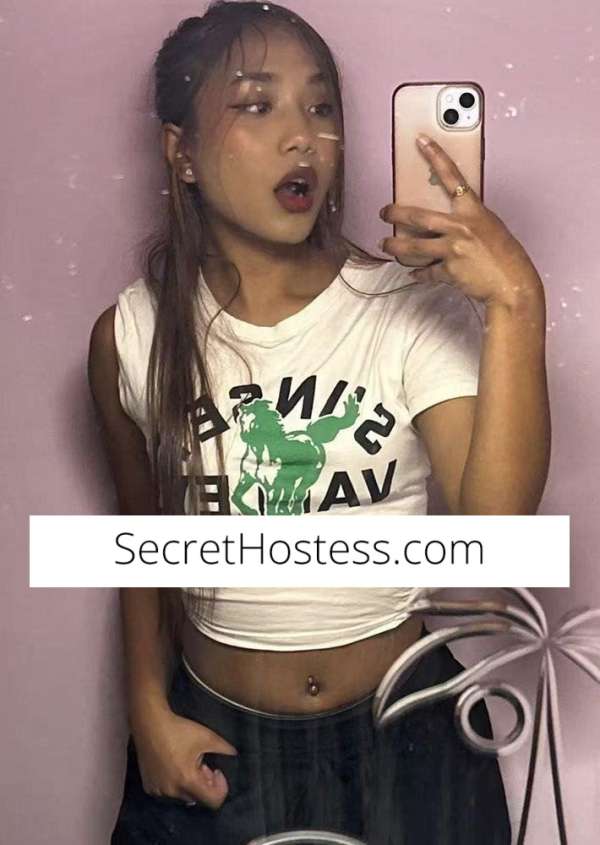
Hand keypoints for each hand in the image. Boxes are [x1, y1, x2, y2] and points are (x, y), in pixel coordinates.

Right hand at [132, 707, 238, 810]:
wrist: (149, 723)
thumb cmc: (179, 730)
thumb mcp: (207, 736)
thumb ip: (224, 748)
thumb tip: (235, 754)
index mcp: (187, 781)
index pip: (212, 801)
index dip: (220, 788)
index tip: (217, 772)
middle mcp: (172, 791)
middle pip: (198, 798)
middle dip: (206, 784)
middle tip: (205, 766)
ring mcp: (158, 791)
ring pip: (183, 797)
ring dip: (191, 785)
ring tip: (190, 764)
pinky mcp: (149, 787)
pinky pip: (169, 793)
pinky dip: (176, 785)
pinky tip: (176, 767)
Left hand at [379, 134, 543, 309]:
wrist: (512, 285)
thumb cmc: (507, 257)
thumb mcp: (490, 228)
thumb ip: (468, 222)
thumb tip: (449, 225)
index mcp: (473, 211)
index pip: (452, 177)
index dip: (436, 156)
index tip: (421, 141)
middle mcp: (460, 227)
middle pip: (418, 216)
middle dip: (395, 213)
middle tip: (384, 212)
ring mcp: (452, 250)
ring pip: (413, 247)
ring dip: (395, 247)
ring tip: (385, 245)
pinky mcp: (448, 271)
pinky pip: (427, 271)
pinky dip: (420, 273)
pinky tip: (414, 273)